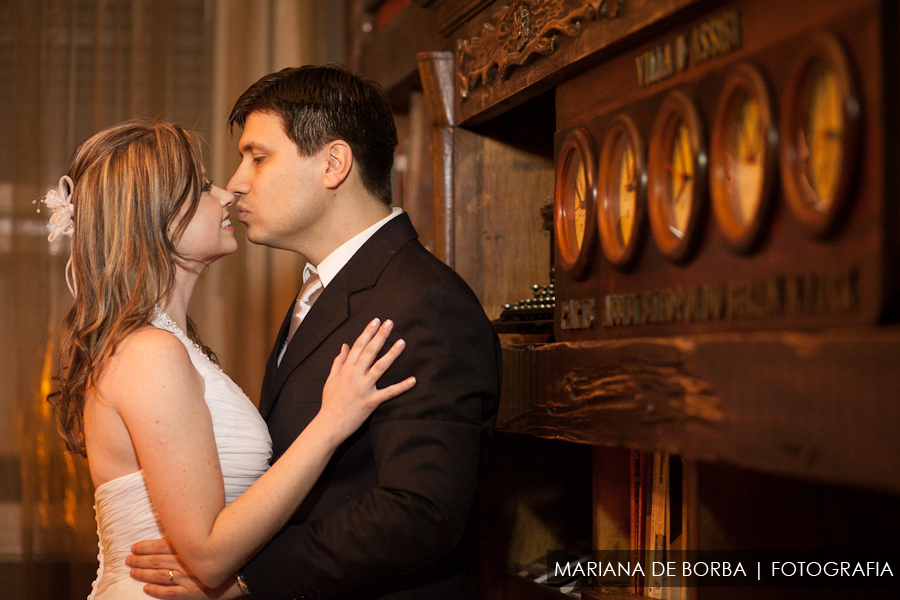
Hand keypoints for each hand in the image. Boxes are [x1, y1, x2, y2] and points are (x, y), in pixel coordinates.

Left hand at [128, 539, 243, 598]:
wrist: (242, 574)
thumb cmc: (228, 553)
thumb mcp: (213, 537)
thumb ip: (196, 534)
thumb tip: (182, 527)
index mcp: (189, 549)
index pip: (161, 546)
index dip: (145, 546)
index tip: (134, 546)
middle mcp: (185, 564)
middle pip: (156, 561)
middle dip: (140, 560)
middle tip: (127, 559)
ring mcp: (186, 580)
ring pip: (158, 576)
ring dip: (143, 573)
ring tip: (132, 570)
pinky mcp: (190, 594)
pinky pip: (168, 594)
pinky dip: (155, 591)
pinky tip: (146, 588)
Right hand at [318, 318, 415, 440]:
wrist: (329, 425)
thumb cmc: (330, 403)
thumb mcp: (331, 379)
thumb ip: (338, 362)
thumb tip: (344, 345)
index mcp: (346, 370)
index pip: (358, 346)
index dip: (367, 333)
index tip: (375, 321)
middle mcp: (354, 376)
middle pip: (369, 352)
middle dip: (380, 336)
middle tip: (390, 323)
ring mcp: (363, 389)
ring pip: (379, 368)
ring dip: (392, 354)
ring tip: (402, 342)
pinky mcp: (371, 402)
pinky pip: (388, 393)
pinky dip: (401, 387)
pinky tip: (413, 380)